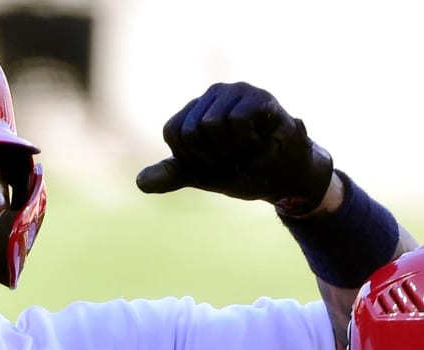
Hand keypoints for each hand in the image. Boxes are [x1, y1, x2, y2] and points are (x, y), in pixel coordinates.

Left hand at [136, 82, 333, 213]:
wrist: (284, 178)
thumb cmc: (245, 171)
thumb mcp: (203, 175)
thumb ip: (173, 174)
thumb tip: (139, 183)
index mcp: (195, 112)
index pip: (173, 132)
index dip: (191, 158)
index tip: (213, 163)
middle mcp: (212, 95)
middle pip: (191, 131)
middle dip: (212, 157)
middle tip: (233, 158)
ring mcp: (235, 92)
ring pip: (212, 125)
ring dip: (232, 152)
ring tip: (247, 150)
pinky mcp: (258, 97)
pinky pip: (236, 122)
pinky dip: (248, 144)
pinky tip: (260, 143)